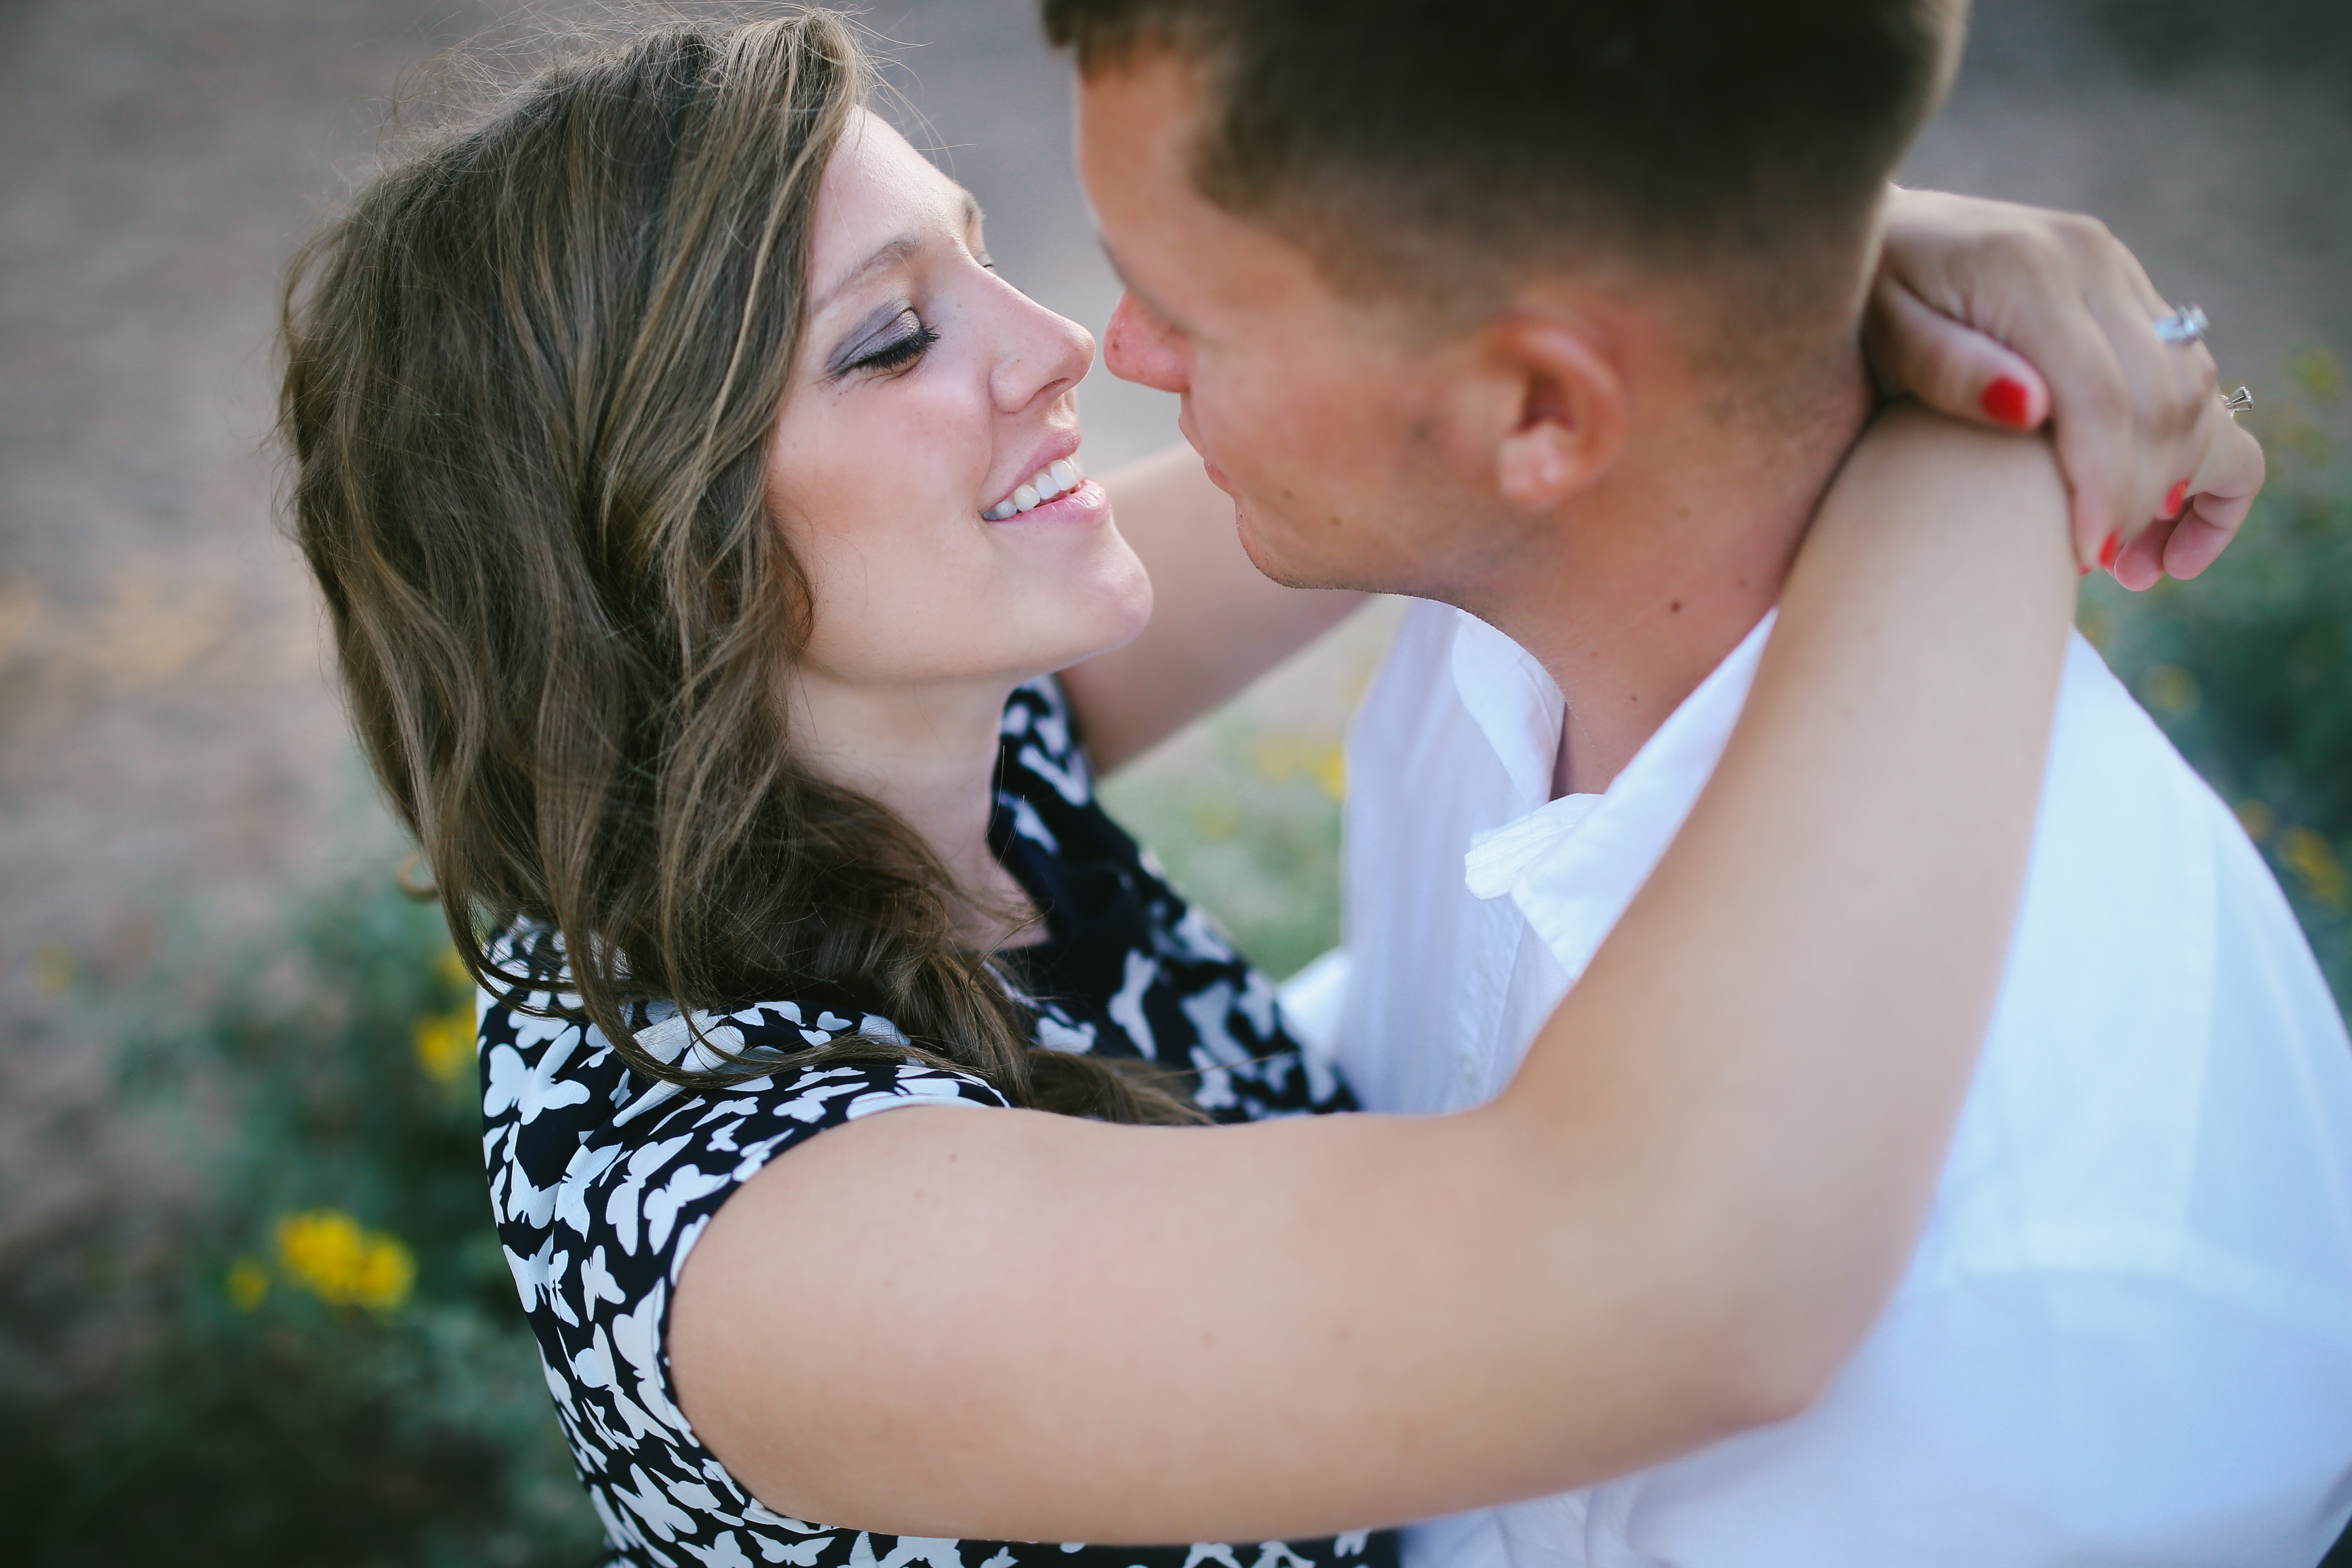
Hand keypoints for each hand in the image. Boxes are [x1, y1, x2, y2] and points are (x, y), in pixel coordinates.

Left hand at [1863, 187, 2257, 579]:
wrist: (1875, 231)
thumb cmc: (1859, 296)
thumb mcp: (1879, 335)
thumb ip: (1946, 371)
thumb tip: (2029, 411)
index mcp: (2027, 270)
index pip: (2102, 396)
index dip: (2105, 487)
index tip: (2086, 560)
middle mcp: (2089, 258)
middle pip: (2160, 396)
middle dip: (2144, 494)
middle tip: (2105, 568)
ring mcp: (2115, 267)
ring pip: (2190, 384)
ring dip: (2178, 475)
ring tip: (2130, 557)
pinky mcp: (2125, 285)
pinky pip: (2186, 368)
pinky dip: (2187, 439)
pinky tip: (2156, 505)